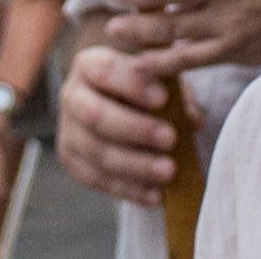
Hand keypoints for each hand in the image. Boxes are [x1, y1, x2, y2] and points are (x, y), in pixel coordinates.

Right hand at [57, 42, 182, 204]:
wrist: (117, 103)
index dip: (132, 84)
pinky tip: (154, 195)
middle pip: (96, 115)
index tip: (163, 98)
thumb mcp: (158, 78)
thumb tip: (192, 120)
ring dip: (135, 165)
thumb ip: (175, 92)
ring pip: (96, 152)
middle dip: (135, 129)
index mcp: (90, 65)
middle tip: (170, 138)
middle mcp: (72, 95)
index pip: (106, 71)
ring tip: (169, 171)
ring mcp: (68, 129)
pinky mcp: (70, 159)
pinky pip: (95, 179)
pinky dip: (127, 189)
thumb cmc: (142, 86)